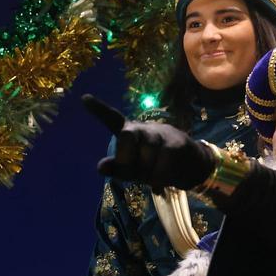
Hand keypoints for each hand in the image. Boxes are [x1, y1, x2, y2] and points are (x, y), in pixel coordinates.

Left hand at [82, 95, 215, 190]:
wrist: (190, 163)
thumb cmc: (153, 164)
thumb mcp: (133, 169)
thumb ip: (117, 168)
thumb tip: (100, 167)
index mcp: (129, 132)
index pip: (112, 118)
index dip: (98, 109)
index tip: (84, 98)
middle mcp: (142, 129)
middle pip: (126, 136)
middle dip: (126, 158)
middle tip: (133, 172)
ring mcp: (159, 134)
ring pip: (144, 157)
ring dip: (146, 173)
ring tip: (153, 173)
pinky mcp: (176, 143)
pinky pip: (161, 167)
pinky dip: (159, 177)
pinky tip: (164, 175)